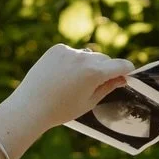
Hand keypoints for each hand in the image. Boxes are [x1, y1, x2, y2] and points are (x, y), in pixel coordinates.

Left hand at [11, 43, 134, 130]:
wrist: (30, 106)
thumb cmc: (61, 110)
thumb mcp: (89, 102)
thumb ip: (108, 87)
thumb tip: (123, 78)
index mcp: (95, 72)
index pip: (122, 65)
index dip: (127, 70)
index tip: (128, 74)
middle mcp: (84, 57)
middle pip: (105, 59)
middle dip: (106, 69)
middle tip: (97, 85)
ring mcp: (69, 51)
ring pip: (89, 55)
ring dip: (89, 64)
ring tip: (74, 82)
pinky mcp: (57, 49)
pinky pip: (73, 52)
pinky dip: (72, 61)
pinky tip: (62, 75)